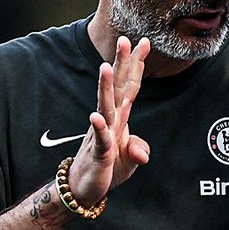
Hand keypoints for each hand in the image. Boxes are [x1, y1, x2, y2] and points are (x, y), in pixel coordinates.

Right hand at [67, 36, 150, 204]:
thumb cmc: (107, 168)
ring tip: (105, 66)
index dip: (136, 64)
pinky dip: (98, 127)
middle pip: (118, 87)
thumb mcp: (130, 159)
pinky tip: (95, 116)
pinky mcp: (98, 152)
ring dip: (106, 87)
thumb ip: (138, 148)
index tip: (143, 41)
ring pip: (106, 106)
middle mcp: (111, 120)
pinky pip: (100, 138)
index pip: (130, 85)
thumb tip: (143, 152)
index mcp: (120, 116)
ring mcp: (103, 133)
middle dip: (122, 63)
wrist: (85, 189)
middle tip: (125, 40)